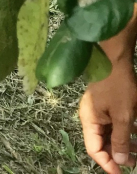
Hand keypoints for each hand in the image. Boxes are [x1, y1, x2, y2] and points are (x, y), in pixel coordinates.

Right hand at [80, 58, 136, 172]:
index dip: (108, 164)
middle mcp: (91, 117)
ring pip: (110, 134)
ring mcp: (98, 110)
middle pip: (102, 143)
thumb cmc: (118, 86)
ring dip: (125, 143)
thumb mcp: (123, 116)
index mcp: (90, 121)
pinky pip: (114, 124)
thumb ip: (120, 139)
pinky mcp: (106, 104)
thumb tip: (118, 160)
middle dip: (119, 155)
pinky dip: (125, 131)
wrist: (116, 58)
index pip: (94, 150)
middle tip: (135, 162)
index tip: (122, 173)